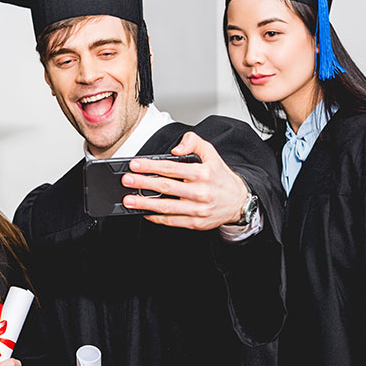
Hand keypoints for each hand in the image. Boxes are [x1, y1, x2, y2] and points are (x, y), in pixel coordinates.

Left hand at [120, 131, 248, 229]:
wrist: (238, 201)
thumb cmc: (220, 177)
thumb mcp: (211, 153)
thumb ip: (193, 142)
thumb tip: (175, 148)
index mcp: (202, 173)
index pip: (171, 168)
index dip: (150, 166)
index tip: (135, 165)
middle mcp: (200, 192)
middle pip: (166, 187)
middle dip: (143, 184)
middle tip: (127, 181)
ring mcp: (198, 209)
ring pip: (166, 207)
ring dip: (145, 204)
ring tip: (130, 200)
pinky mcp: (196, 223)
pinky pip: (172, 221)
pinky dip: (157, 218)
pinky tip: (145, 213)